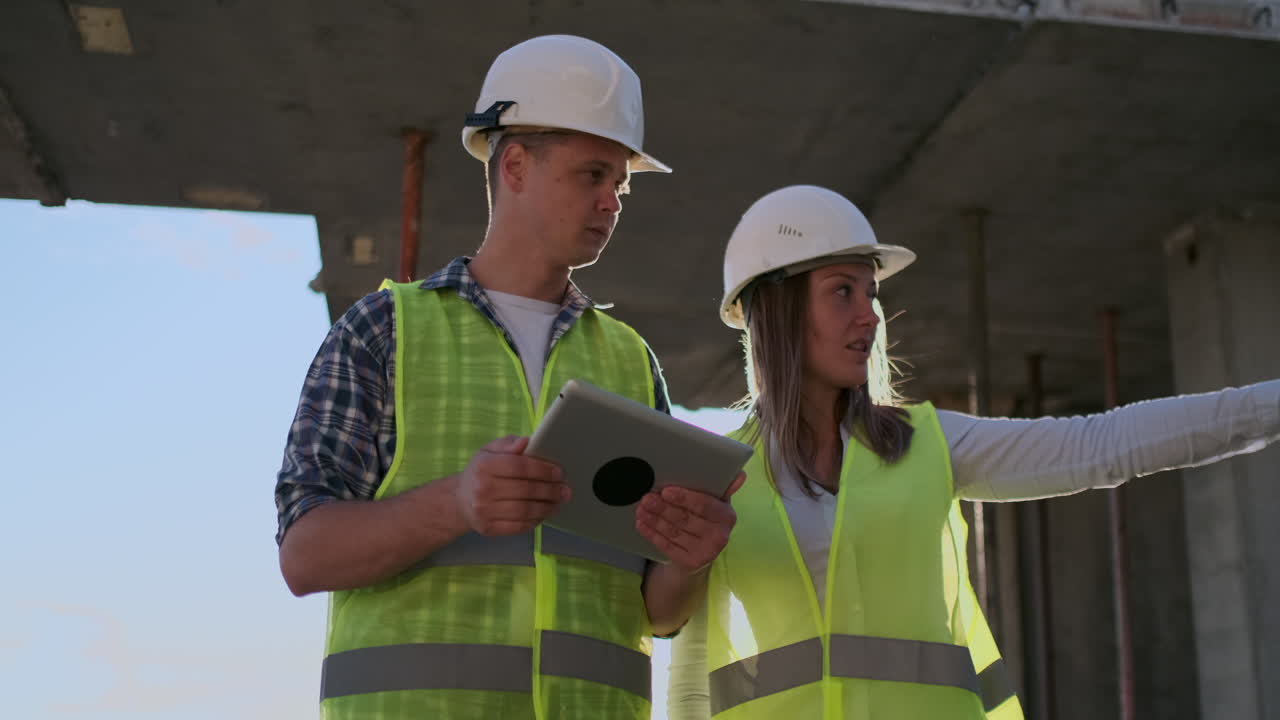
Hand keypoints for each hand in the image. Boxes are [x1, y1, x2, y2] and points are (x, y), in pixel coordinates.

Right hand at [453, 435, 568, 535]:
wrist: (460, 500)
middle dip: (550, 490)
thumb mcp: (490, 451)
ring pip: (524, 511)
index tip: (559, 472)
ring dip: (547, 507)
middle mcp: (481, 489)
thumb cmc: (481, 472)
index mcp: (484, 465)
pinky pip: (518, 526)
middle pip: (525, 490)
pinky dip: (535, 521)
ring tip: (558, 503)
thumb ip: (509, 444)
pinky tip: (543, 514)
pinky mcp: (488, 528)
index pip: (520, 466)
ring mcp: (484, 511)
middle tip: (565, 490)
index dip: (543, 470)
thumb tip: (526, 441)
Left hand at [635, 471, 745, 573]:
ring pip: (674, 532)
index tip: (666, 491)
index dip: (684, 498)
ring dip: (654, 520)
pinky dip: (652, 534)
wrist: (703, 550)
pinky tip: (642, 524)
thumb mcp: (716, 502)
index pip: (704, 505)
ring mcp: (706, 552)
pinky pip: (667, 546)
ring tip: (641, 508)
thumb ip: (723, 487)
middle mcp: (720, 536)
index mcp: (727, 516)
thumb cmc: (707, 518)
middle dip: (663, 508)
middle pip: (685, 519)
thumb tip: (741, 475)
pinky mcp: (691, 562)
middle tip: (646, 498)